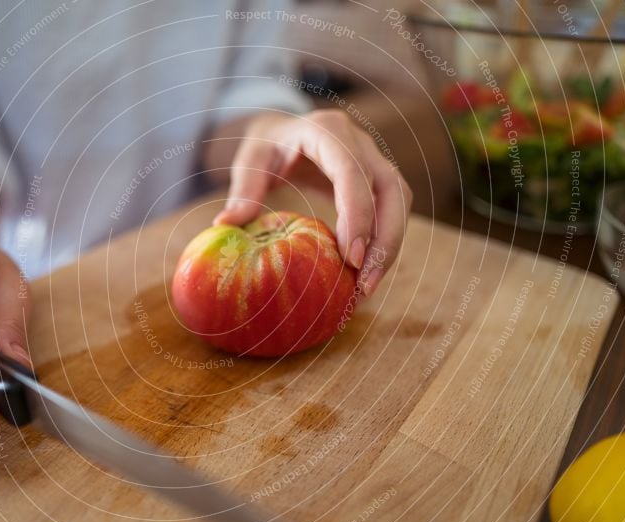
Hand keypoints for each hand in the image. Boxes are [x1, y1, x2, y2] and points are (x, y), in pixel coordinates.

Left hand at [214, 110, 412, 297]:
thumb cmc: (266, 146)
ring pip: (399, 202)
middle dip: (385, 239)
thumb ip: (242, 189)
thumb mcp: (249, 160)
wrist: (284, 131)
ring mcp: (374, 158)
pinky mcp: (378, 179)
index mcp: (328, 131)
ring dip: (389, 246)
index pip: (353, 172)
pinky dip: (385, 242)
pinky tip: (365, 273)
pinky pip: (392, 210)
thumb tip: (224, 224)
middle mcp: (360, 142)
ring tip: (366, 287)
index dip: (358, 215)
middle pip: (391, 190)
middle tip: (364, 284)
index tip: (351, 258)